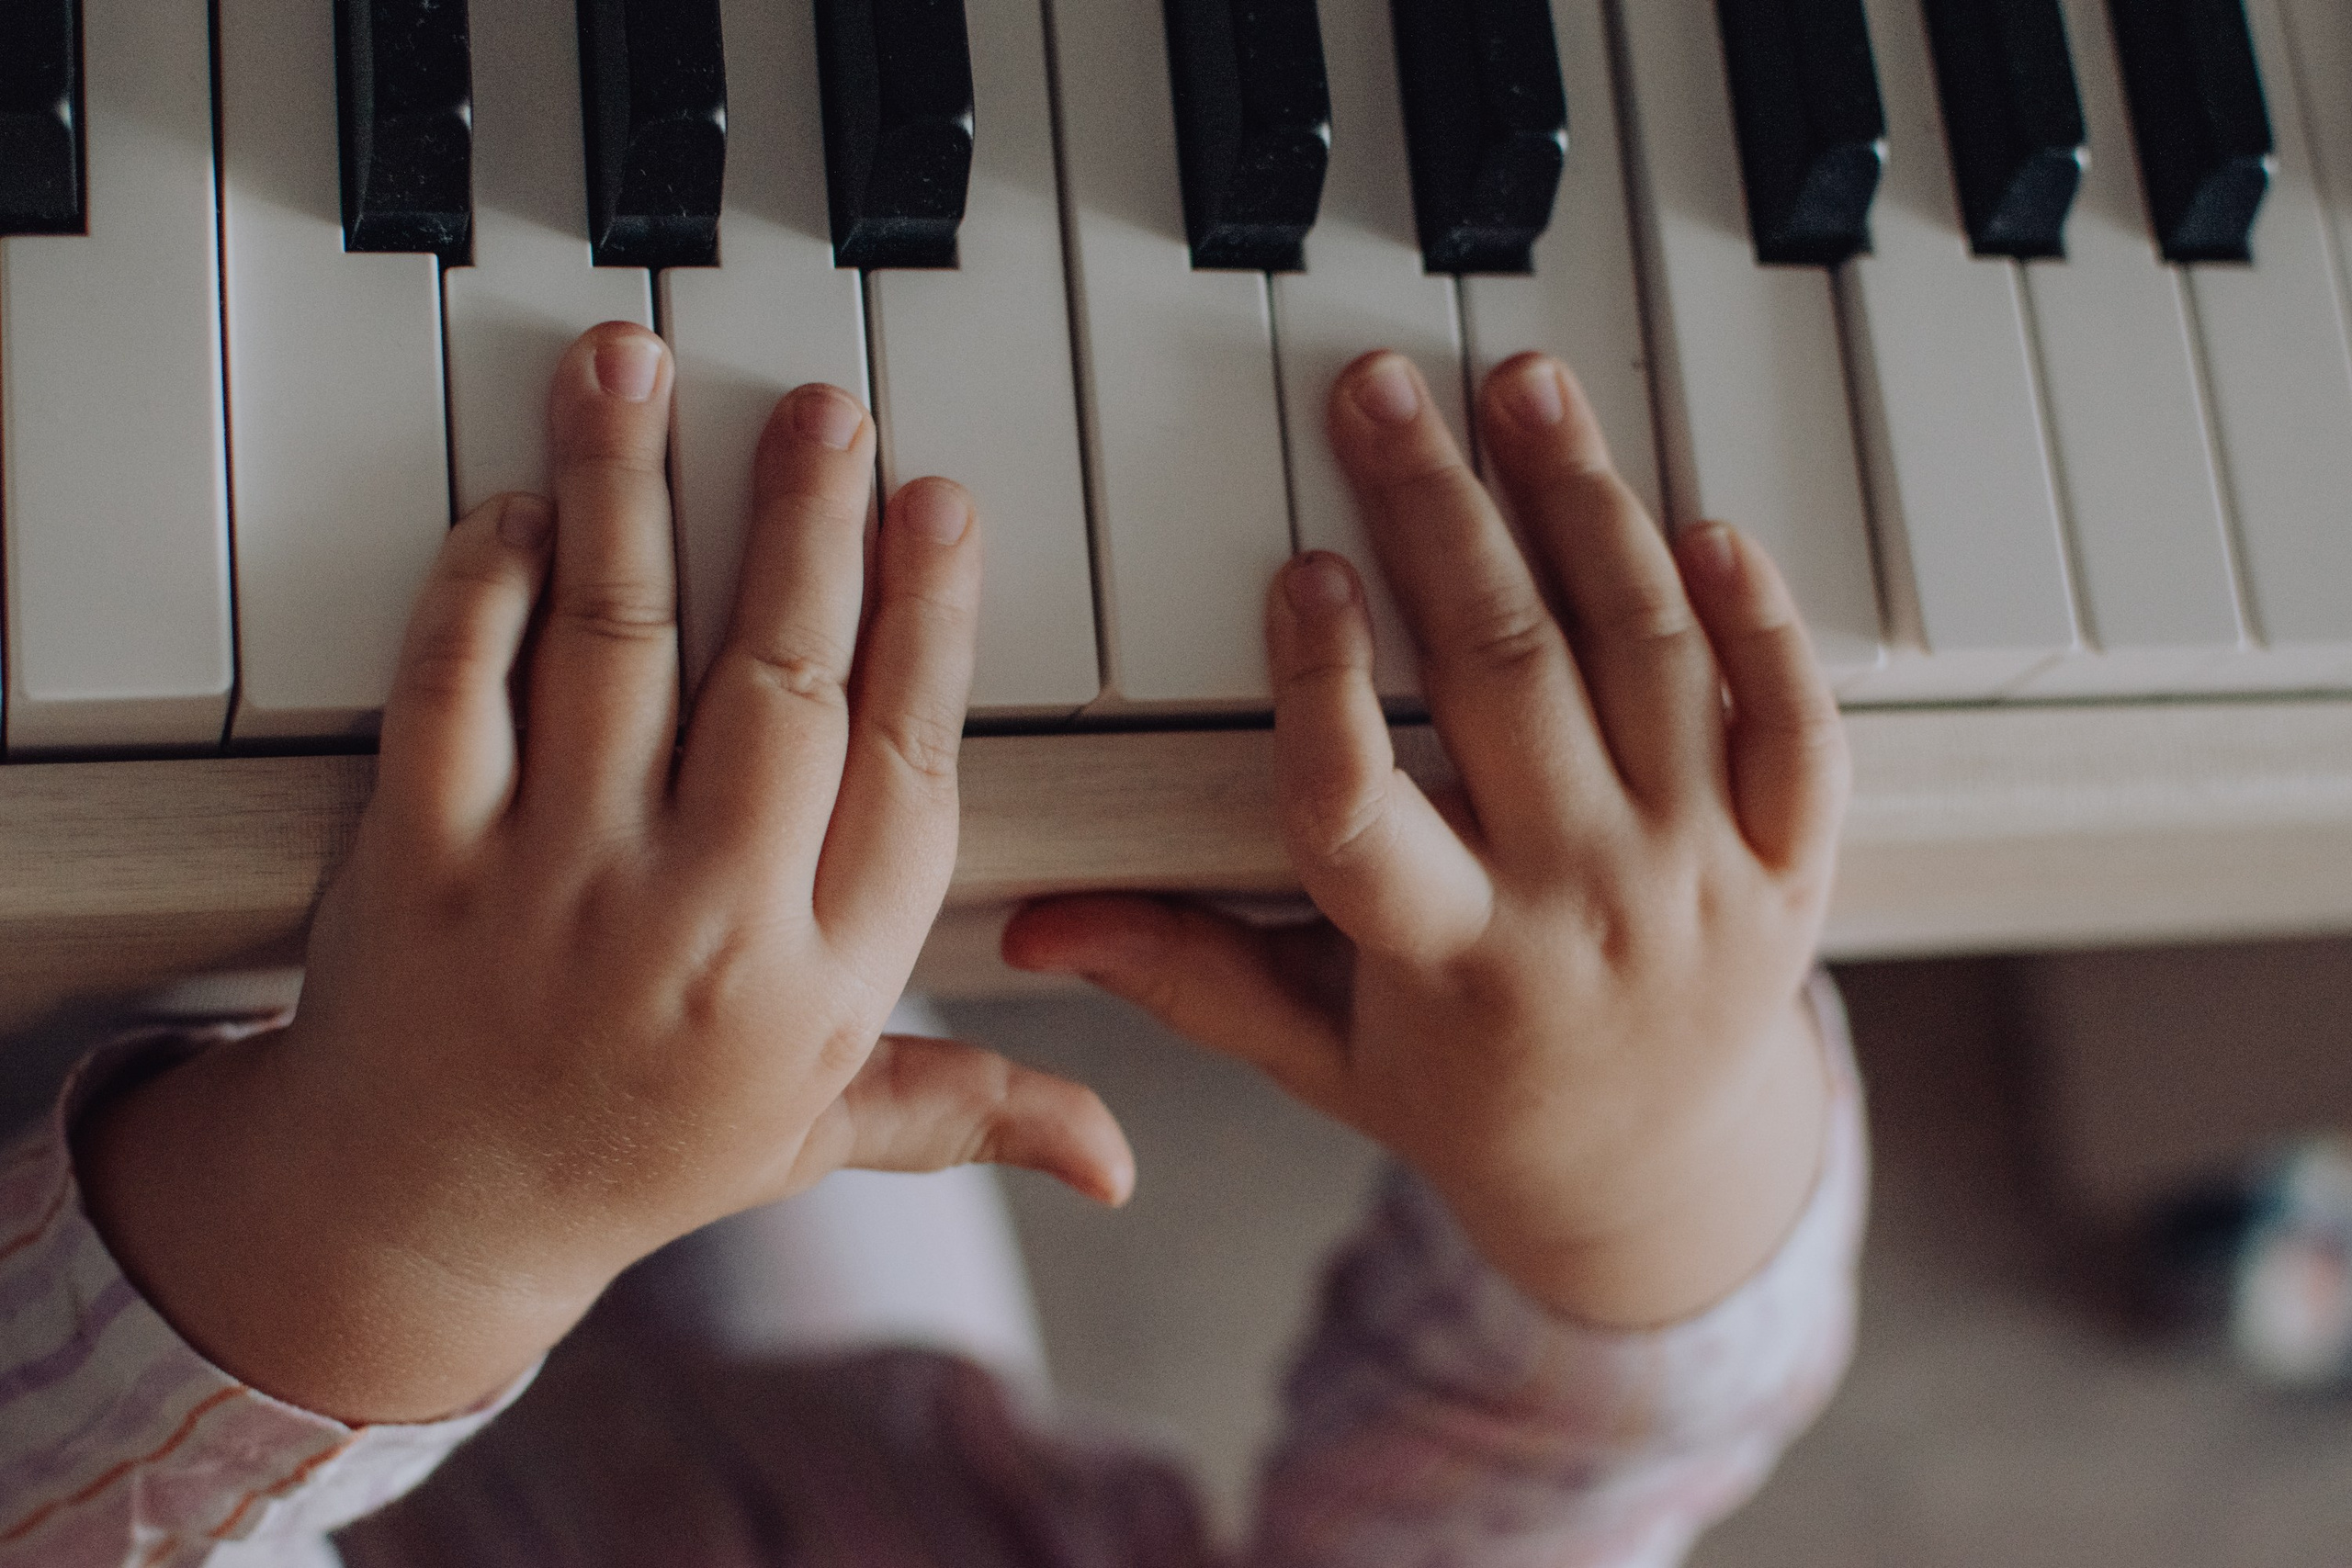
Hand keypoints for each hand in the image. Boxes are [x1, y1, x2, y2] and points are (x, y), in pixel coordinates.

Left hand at [79, 323, 1130, 1421]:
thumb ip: (970, 1108)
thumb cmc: (634, 1159)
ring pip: (616, 642)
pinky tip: (523, 504)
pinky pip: (461, 681)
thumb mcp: (819, 1139)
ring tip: (642, 370)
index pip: (906, 766)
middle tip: (827, 413)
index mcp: (819, 980)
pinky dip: (486, 579)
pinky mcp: (423, 856)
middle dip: (811, 527)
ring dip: (633, 491)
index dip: (931, 623)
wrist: (424, 1224)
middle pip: (782, 684)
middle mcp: (703, 924)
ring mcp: (555, 883)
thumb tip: (1116, 1163)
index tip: (940, 509)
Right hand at [1006, 351, 1844, 1327]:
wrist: (1656, 1176)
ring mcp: (1700, 877)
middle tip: (1382, 397)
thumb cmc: (1468, 1097)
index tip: (1300, 569)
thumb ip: (1189, 973)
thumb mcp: (1317, 1053)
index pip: (1366, 811)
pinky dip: (1759, 621)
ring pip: (1648, 662)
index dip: (1326, 684)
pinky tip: (1698, 525)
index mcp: (1451, 964)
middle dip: (1438, 515)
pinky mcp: (1790, 859)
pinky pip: (1795, 724)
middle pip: (1511, 681)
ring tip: (1524, 393)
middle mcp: (1583, 909)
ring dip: (1583, 510)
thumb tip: (1044, 926)